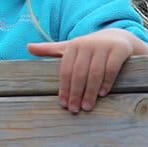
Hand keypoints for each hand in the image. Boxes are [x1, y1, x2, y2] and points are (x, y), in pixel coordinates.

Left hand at [27, 28, 147, 112]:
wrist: (118, 38)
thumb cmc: (89, 48)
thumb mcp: (70, 48)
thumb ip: (50, 49)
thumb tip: (28, 47)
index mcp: (73, 45)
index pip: (65, 70)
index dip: (64, 88)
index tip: (63, 104)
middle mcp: (87, 44)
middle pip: (79, 73)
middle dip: (76, 93)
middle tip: (75, 109)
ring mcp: (104, 46)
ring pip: (94, 72)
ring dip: (90, 91)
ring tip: (87, 106)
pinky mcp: (119, 49)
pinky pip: (111, 69)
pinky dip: (106, 82)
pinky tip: (102, 94)